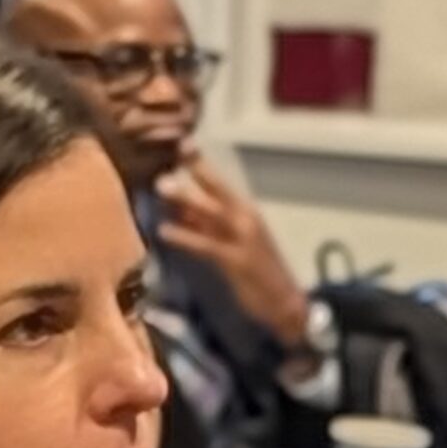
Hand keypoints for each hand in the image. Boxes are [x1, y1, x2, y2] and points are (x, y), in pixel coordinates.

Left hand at [153, 152, 311, 347]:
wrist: (286, 304)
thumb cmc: (259, 273)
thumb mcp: (233, 242)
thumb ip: (209, 225)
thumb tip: (182, 209)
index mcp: (246, 212)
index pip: (220, 183)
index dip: (201, 163)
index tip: (183, 144)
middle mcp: (246, 218)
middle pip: (217, 188)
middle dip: (196, 169)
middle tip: (172, 153)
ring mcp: (243, 238)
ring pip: (212, 212)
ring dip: (186, 198)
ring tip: (160, 187)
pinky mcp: (236, 261)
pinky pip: (206, 245)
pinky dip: (185, 238)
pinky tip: (165, 232)